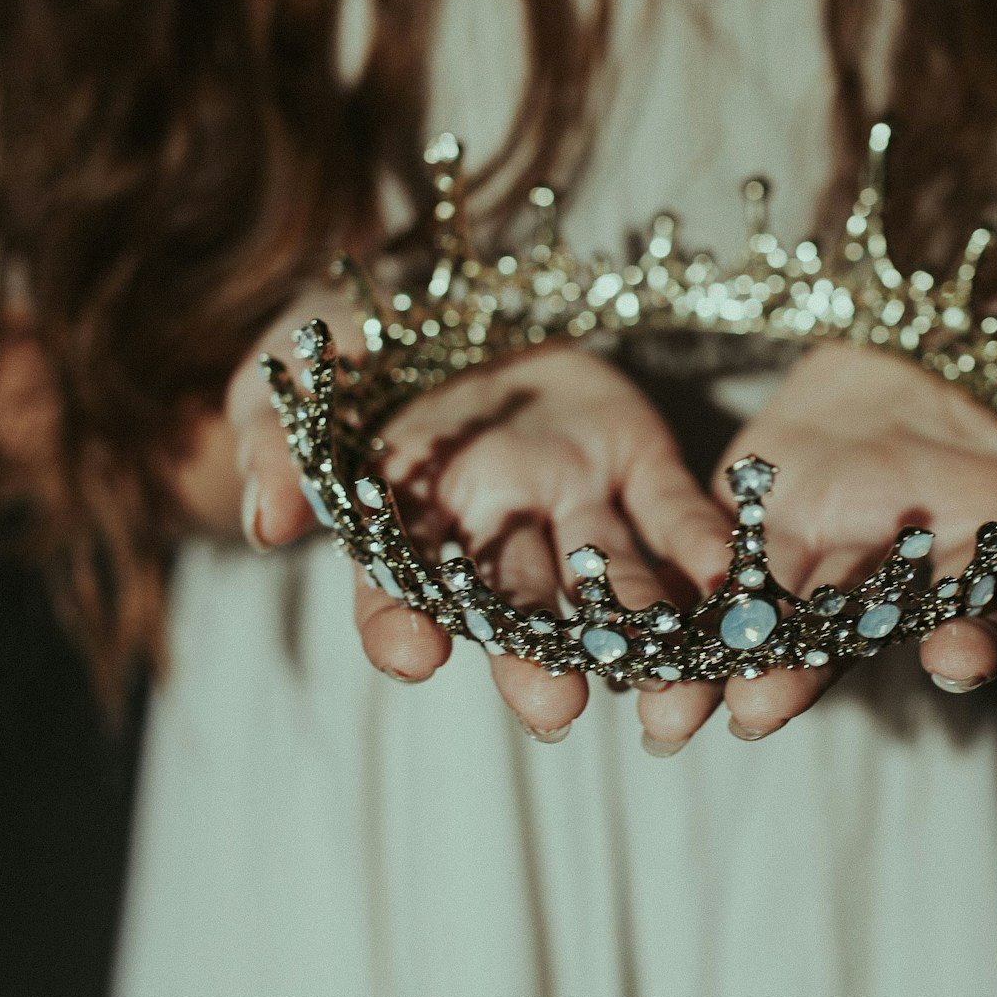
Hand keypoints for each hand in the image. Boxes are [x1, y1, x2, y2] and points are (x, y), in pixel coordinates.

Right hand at [225, 286, 729, 737]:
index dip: (397, 623)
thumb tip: (268, 521)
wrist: (449, 288)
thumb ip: (276, 445)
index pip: (392, 590)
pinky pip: (670, 513)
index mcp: (402, 525)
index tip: (412, 654)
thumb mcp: (292, 371)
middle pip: (512, 608)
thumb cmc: (348, 344)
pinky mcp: (634, 461)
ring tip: (666, 687)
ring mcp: (566, 501)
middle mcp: (490, 533)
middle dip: (535, 661)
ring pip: (603, 581)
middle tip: (557, 709)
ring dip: (637, 634)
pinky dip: (700, 548)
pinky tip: (728, 582)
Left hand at [636, 307, 996, 752]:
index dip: (975, 635)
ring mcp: (827, 539)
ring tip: (670, 704)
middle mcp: (901, 568)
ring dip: (719, 654)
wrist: (958, 326)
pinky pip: (716, 547)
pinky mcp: (763, 502)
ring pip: (772, 606)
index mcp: (987, 556)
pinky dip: (674, 587)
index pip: (985, 607)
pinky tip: (622, 619)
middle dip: (803, 671)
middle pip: (854, 629)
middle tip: (760, 711)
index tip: (958, 662)